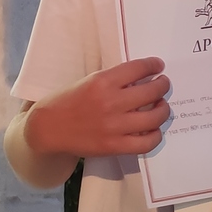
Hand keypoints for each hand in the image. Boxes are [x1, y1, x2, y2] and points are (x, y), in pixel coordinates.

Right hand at [26, 58, 170, 160]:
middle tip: (163, 84)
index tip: (158, 66)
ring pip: (154, 117)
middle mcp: (111, 102)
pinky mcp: (115, 146)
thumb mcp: (87, 81)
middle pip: (152, 91)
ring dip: (163, 109)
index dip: (154, 65)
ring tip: (161, 106)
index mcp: (102, 82)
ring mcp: (114, 126)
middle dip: (163, 85)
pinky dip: (155, 135)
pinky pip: (146, 142)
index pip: (138, 68)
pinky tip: (153, 129)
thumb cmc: (66, 102)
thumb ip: (112, 80)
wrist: (48, 129)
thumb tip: (141, 78)